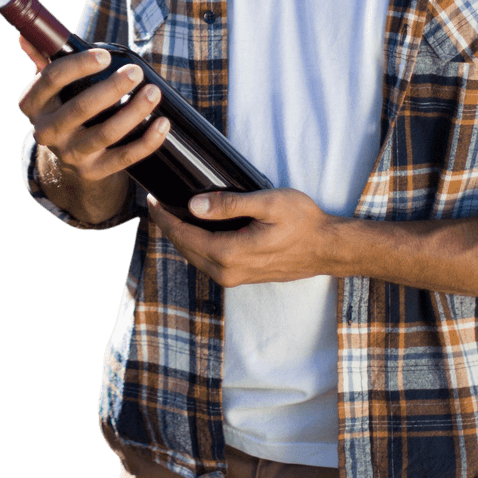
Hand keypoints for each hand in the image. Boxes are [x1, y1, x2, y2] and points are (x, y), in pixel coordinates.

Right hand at [17, 35, 169, 182]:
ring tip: (154, 93)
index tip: (105, 55)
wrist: (67, 158)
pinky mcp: (94, 171)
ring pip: (105, 134)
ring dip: (133, 112)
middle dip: (111, 88)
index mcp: (33, 104)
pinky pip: (124, 158)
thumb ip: (44, 59)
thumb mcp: (49, 87)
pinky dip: (147, 141)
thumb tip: (27, 36)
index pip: (52, 79)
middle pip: (81, 108)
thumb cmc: (63, 106)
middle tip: (136, 71)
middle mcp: (47, 131)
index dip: (79, 65)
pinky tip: (162, 123)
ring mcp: (71, 155)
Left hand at [146, 188, 335, 287]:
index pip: (185, 235)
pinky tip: (195, 230)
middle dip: (168, 226)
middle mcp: (227, 271)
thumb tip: (195, 205)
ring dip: (181, 237)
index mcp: (230, 253)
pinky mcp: (241, 276)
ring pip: (195, 257)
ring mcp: (234, 277)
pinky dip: (196, 245)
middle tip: (155, 204)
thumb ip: (230, 204)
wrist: (325, 248)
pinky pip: (208, 261)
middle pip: (185, 248)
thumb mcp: (268, 203)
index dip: (165, 217)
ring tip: (170, 215)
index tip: (152, 200)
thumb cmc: (302, 222)